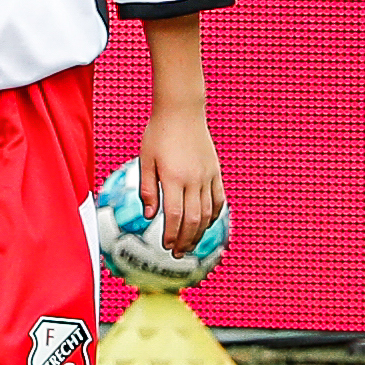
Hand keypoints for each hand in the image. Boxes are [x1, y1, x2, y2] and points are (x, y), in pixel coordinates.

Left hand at [134, 102, 223, 255]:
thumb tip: (149, 215)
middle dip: (186, 240)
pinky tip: (206, 224)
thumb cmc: (158, 133)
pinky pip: (218, 199)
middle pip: (193, 219)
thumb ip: (147, 188)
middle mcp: (193, 179)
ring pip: (207, 213)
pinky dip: (214, 215)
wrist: (182, 111)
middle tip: (178, 253)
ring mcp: (207, 176)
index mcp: (173, 177)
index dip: (172, 234)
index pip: (175, 215)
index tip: (166, 246)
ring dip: (199, 232)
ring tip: (191, 244)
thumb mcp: (145, 159)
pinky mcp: (215, 171)